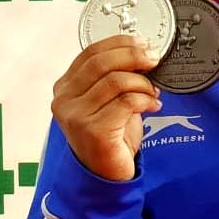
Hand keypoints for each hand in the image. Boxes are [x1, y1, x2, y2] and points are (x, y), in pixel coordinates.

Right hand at [51, 35, 161, 180]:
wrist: (105, 175)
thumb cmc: (108, 136)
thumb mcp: (107, 100)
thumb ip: (114, 76)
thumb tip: (142, 52)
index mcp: (65, 87)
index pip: (90, 53)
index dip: (119, 44)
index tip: (142, 43)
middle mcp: (65, 100)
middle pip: (102, 63)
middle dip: (133, 56)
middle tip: (154, 60)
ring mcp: (76, 115)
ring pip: (116, 81)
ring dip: (142, 83)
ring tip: (152, 91)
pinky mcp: (93, 130)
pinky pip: (127, 102)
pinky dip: (145, 99)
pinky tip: (153, 105)